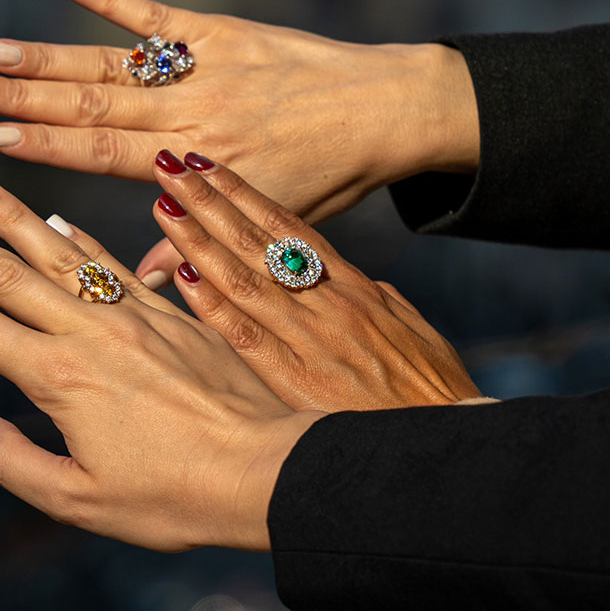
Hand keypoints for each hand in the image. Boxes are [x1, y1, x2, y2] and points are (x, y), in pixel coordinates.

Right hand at [0, 0, 478, 286]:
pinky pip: (162, 15)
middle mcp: (194, 112)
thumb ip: (200, 248)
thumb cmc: (331, 175)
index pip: (106, 156)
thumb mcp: (268, 223)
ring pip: (116, 64)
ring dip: (53, 57)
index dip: (48, 149)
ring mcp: (208, 67)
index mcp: (199, 163)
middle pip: (95, 105)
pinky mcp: (226, 32)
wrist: (390, 111)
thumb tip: (141, 279)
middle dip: (27, 99)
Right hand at [0, 170, 324, 551]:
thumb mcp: (81, 501)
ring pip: (58, 255)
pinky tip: (58, 219)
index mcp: (58, 379)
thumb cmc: (174, 496)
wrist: (267, 469)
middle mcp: (89, 334)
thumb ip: (17, 464)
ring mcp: (133, 317)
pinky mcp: (172, 314)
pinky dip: (80, 239)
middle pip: (2, 274)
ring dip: (9, 216)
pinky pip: (115, 266)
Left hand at [148, 150, 481, 412]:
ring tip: (164, 205)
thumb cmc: (436, 395)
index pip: (290, 230)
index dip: (247, 195)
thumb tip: (367, 287)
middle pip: (258, 241)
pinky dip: (210, 304)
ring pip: (243, 278)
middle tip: (171, 165)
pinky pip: (244, 335)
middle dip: (211, 201)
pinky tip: (181, 277)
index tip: (211, 166)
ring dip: (198, 239)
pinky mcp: (295, 381)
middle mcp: (328, 303)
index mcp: (356, 289)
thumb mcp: (416, 335)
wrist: (445, 445)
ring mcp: (311, 340)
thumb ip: (384, 306)